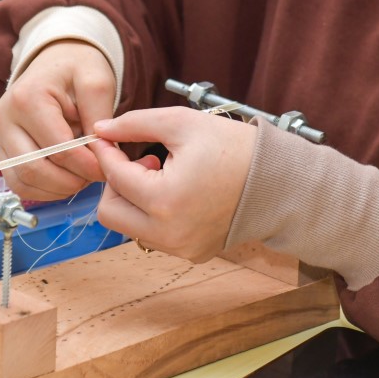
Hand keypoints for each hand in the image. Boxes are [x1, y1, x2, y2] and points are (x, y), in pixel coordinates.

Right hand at [0, 40, 116, 200]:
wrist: (55, 61)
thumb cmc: (77, 69)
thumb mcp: (97, 82)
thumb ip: (100, 117)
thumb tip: (103, 154)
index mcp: (28, 98)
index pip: (59, 149)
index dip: (89, 166)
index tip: (109, 167)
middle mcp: (4, 118)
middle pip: (35, 170)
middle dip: (72, 181)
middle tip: (96, 175)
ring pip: (23, 182)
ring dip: (57, 189)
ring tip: (82, 175)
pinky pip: (17, 183)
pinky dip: (43, 189)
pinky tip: (66, 178)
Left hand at [91, 106, 255, 260]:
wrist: (278, 181)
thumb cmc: (235, 148)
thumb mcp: (182, 123)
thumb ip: (135, 124)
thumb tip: (100, 130)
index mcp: (164, 200)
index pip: (114, 176)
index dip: (106, 152)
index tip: (106, 137)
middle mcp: (168, 234)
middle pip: (110, 213)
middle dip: (117, 183)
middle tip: (143, 161)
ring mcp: (181, 248)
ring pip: (130, 227)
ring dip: (136, 199)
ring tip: (164, 174)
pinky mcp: (192, 254)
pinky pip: (155, 236)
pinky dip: (155, 214)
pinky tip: (178, 192)